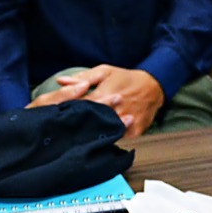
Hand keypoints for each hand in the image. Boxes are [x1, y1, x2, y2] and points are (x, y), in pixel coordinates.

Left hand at [43, 65, 162, 138]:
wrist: (153, 87)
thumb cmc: (126, 78)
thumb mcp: (105, 72)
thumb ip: (82, 78)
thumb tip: (60, 81)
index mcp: (104, 94)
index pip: (80, 106)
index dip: (68, 111)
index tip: (58, 116)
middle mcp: (115, 111)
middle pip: (91, 122)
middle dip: (79, 125)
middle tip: (66, 130)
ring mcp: (125, 123)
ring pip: (105, 133)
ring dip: (94, 134)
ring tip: (81, 138)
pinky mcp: (134, 132)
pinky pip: (119, 139)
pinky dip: (110, 139)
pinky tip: (101, 140)